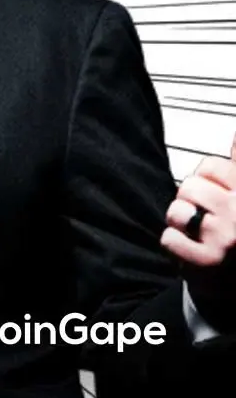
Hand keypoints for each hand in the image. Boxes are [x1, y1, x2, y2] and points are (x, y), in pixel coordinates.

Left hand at [163, 134, 235, 329]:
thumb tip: (235, 135)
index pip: (212, 166)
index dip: (207, 178)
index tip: (217, 194)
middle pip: (190, 186)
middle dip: (191, 200)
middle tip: (206, 217)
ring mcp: (225, 240)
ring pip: (176, 210)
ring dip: (181, 222)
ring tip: (199, 234)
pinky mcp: (206, 263)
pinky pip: (169, 237)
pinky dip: (175, 243)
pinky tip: (192, 250)